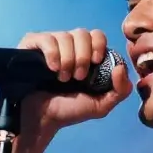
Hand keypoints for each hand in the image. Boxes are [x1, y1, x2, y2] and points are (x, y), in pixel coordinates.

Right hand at [16, 28, 132, 131]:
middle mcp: (69, 46)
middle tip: (77, 77)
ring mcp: (51, 44)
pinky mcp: (32, 45)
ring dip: (67, 60)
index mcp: (86, 55)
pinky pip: (46, 38)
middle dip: (82, 56)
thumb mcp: (101, 105)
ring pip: (65, 36)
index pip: (97, 35)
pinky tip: (51, 69)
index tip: (96, 62)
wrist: (42, 119)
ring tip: (62, 79)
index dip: (98, 45)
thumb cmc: (69, 111)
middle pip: (82, 33)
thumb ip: (120, 90)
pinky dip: (52, 54)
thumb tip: (120, 67)